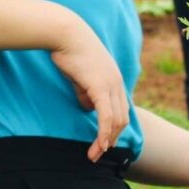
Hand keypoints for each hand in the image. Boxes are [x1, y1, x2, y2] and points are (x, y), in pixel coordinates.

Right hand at [49, 14, 129, 162]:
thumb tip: (88, 108)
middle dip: (111, 139)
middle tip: (99, 154)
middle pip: (122, 119)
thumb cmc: (70, 52)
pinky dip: (104, 132)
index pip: (121, 111)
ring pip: (116, 120)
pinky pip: (106, 115)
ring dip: (106, 140)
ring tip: (95, 154)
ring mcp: (111, 84)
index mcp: (114, 81)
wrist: (66, 34)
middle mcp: (117, 83)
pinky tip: (99, 144)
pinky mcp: (101, 86)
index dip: (113, 129)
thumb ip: (87, 93)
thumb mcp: (81, 77)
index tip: (104, 144)